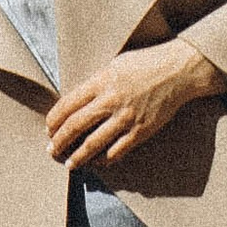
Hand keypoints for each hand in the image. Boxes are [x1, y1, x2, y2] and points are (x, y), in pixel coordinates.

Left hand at [44, 38, 225, 171]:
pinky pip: (117, 151)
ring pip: (93, 144)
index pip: (67, 105)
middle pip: (75, 126)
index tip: (49, 128)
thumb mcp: (115, 65)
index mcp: (101, 81)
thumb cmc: (146, 63)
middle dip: (59, 141)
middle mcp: (110, 100)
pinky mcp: (140, 131)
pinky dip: (104, 160)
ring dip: (78, 156)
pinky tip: (97, 163)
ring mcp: (126, 118)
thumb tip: (76, 102)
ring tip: (69, 163)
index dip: (54, 120)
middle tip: (52, 150)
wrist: (178, 71)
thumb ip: (96, 83)